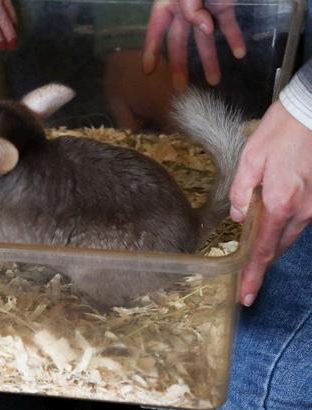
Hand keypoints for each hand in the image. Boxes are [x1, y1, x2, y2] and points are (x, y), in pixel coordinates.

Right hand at [143, 0, 245, 90]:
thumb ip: (191, 7)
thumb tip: (205, 28)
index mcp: (167, 3)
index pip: (156, 30)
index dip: (152, 51)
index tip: (149, 71)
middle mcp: (183, 10)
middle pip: (179, 41)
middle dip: (180, 65)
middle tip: (180, 87)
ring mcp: (204, 8)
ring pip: (205, 39)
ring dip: (210, 60)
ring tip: (214, 81)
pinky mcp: (224, 5)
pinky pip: (228, 24)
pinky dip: (234, 38)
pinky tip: (239, 53)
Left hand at [229, 101, 311, 305]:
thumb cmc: (279, 133)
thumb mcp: (250, 160)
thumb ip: (241, 193)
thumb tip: (238, 218)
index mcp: (280, 203)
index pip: (263, 249)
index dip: (253, 274)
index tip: (245, 295)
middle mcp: (301, 211)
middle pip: (278, 247)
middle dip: (261, 266)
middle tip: (245, 283)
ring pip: (288, 236)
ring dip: (271, 247)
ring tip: (252, 258)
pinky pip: (297, 222)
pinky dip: (282, 229)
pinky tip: (269, 226)